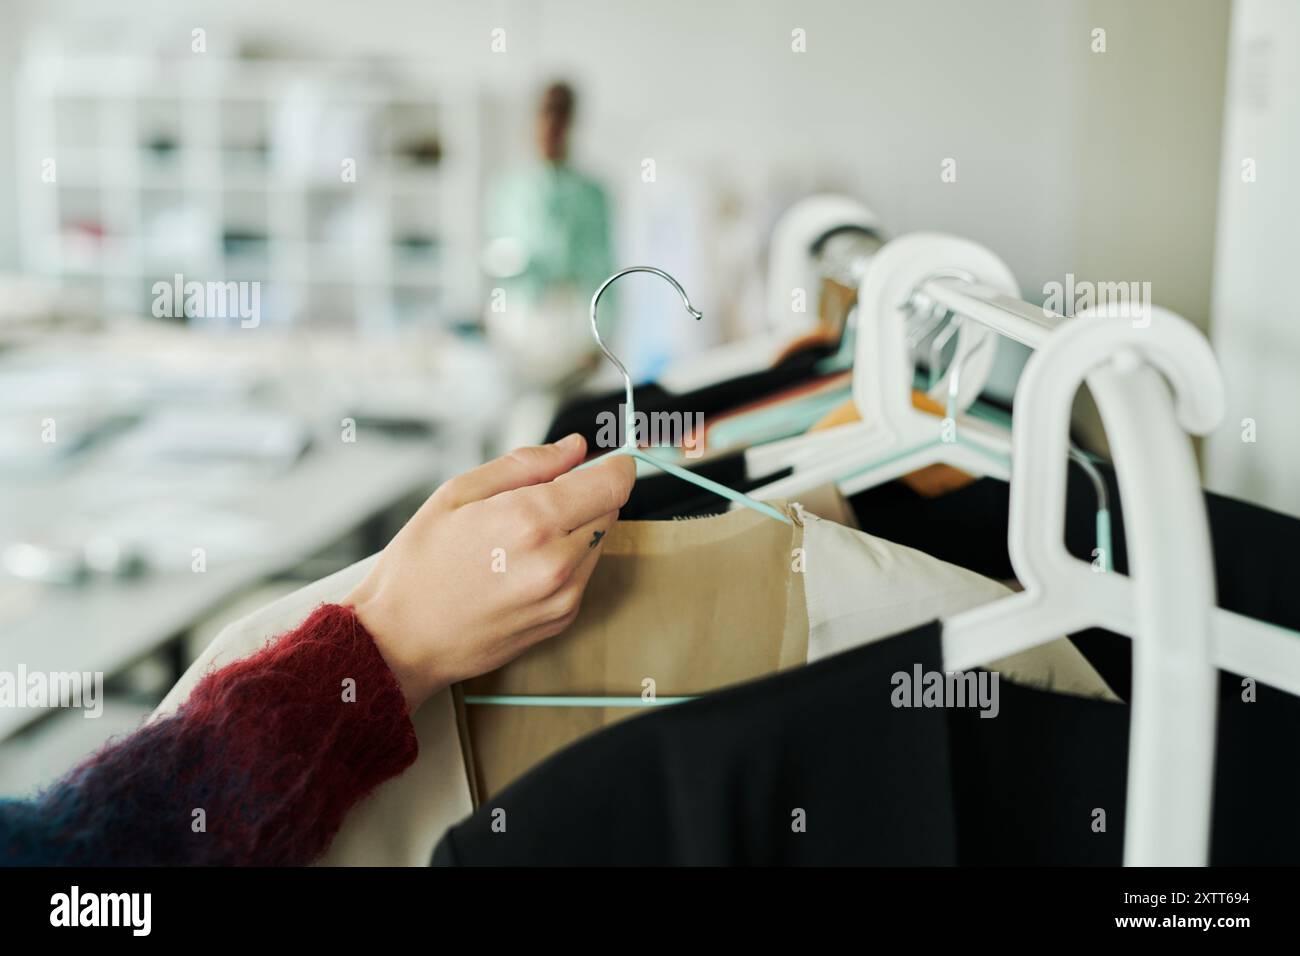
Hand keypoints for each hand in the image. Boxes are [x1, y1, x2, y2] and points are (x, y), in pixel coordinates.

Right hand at [345, 434, 634, 708]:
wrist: (399, 642)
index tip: (606, 460)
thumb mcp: (456, 494)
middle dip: (587, 495)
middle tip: (541, 497)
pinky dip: (566, 561)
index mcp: (530, 520)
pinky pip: (584, 574)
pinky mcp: (562, 620)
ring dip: (577, 529)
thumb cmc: (418, 566)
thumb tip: (576, 448)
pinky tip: (520, 565)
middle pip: (610, 510)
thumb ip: (525, 464)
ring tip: (520, 537)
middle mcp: (556, 561)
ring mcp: (563, 596)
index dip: (615, 465)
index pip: (613, 484)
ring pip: (599, 542)